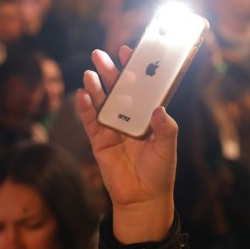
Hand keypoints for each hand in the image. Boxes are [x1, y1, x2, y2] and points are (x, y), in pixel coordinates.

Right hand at [76, 46, 177, 243]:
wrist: (143, 197)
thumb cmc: (160, 171)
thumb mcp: (167, 147)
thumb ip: (165, 128)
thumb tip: (159, 109)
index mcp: (148, 115)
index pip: (141, 87)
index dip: (135, 69)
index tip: (130, 51)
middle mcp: (129, 117)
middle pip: (118, 90)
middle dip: (110, 72)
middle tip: (101, 54)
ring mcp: (112, 128)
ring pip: (102, 102)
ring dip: (95, 87)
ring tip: (90, 72)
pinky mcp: (99, 141)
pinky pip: (90, 122)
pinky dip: (86, 109)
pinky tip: (82, 95)